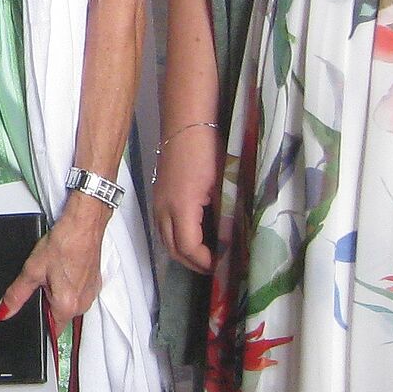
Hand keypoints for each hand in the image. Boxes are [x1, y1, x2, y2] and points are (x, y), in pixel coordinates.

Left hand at [0, 194, 111, 323]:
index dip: (38, 320)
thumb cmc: (64, 243)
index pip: (51, 330)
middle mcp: (83, 304)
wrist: (84, 225)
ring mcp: (91, 294)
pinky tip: (63, 267)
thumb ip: (16, 295)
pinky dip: (68, 283)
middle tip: (42, 280)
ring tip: (54, 270)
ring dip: (57, 292)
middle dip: (46, 302)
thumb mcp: (32, 270)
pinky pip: (77, 291)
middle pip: (58, 315)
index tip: (33, 308)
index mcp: (67, 306)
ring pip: (67, 302)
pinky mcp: (94, 283)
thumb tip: (4, 312)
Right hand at [152, 126, 223, 273]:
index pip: (189, 248)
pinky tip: (196, 236)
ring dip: (185, 253)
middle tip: (217, 267)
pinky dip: (177, 239)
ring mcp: (158, 203)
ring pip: (165, 240)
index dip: (206, 261)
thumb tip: (233, 239)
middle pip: (173, 250)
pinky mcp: (158, 196)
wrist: (186, 124)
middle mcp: (164, 209)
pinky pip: (163, 228)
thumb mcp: (223, 184)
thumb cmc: (208, 151)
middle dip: (194, 263)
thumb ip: (226, 214)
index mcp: (181, 207)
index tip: (225, 264)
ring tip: (207, 255)